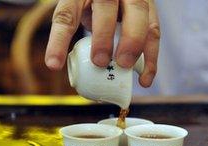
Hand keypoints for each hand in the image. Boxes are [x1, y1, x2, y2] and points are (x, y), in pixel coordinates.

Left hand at [45, 0, 159, 86]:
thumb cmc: (92, 5)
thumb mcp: (78, 10)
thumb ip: (74, 29)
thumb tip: (66, 68)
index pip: (66, 14)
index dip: (58, 41)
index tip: (54, 65)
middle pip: (106, 5)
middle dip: (103, 35)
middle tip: (100, 61)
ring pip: (139, 13)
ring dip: (134, 44)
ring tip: (126, 67)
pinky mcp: (150, 7)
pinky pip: (154, 30)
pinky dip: (151, 56)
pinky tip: (145, 77)